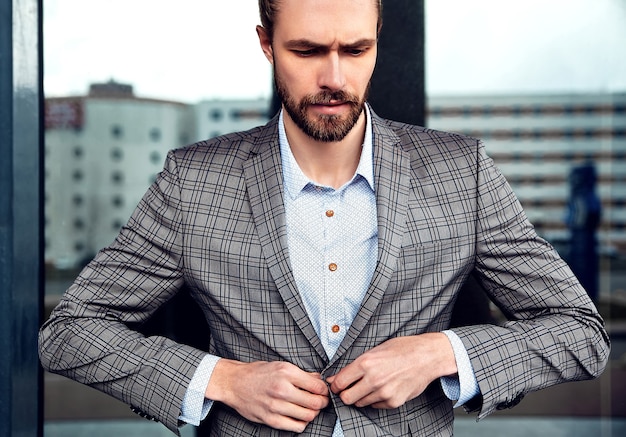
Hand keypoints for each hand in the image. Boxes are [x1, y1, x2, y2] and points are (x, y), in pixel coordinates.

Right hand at [205, 359, 329, 432]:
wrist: (234, 383)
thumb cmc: (257, 373)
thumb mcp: (280, 366)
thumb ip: (301, 374)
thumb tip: (319, 380)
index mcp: (286, 372)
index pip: (317, 386)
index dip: (325, 390)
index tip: (323, 391)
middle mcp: (282, 389)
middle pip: (315, 402)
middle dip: (322, 402)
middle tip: (321, 401)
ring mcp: (276, 406)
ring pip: (308, 415)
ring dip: (313, 413)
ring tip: (309, 408)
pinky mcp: (270, 419)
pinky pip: (296, 426)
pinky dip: (302, 423)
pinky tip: (299, 416)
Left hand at [326, 333, 456, 408]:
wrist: (427, 356)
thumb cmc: (402, 349)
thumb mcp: (375, 350)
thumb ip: (355, 365)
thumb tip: (336, 378)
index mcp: (366, 362)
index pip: (340, 382)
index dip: (335, 385)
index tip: (336, 385)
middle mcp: (374, 379)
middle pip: (347, 398)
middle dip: (345, 394)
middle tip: (349, 389)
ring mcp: (384, 392)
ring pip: (360, 403)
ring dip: (361, 397)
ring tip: (370, 385)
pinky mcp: (394, 402)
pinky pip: (375, 405)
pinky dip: (375, 400)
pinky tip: (383, 388)